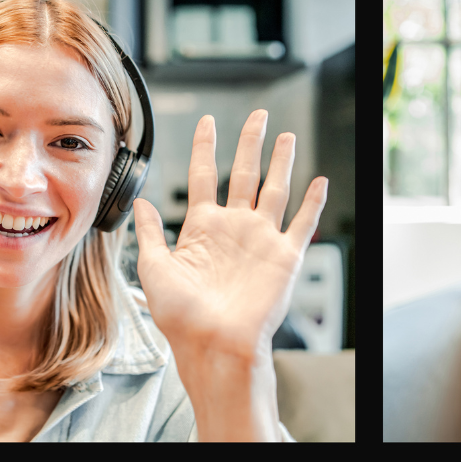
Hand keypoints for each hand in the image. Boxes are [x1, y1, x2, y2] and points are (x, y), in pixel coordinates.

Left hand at [132, 111, 326, 364]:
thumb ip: (150, 233)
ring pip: (275, 190)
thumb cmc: (182, 317)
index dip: (205, 147)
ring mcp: (261, 241)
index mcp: (202, 229)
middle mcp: (234, 230)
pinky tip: (319, 182)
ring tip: (285, 136)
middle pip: (244, 173)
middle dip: (251, 143)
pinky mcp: (284, 257)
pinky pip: (302, 223)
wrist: (213, 344)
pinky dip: (313, 202)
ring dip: (282, 162)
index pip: (204, 176)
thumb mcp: (154, 268)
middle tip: (257, 117)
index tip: (207, 123)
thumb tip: (140, 204)